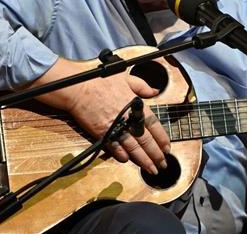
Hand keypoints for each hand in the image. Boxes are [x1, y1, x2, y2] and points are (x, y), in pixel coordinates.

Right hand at [33, 58, 170, 174]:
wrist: (79, 89)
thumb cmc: (101, 81)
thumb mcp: (125, 77)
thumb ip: (142, 86)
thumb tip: (155, 91)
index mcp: (136, 106)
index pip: (154, 125)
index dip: (162, 138)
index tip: (167, 148)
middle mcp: (129, 119)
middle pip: (147, 141)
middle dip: (156, 155)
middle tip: (163, 164)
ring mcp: (116, 128)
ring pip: (134, 148)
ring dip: (144, 160)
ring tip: (151, 169)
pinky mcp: (103, 134)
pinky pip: (115, 148)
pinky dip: (122, 156)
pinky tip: (128, 161)